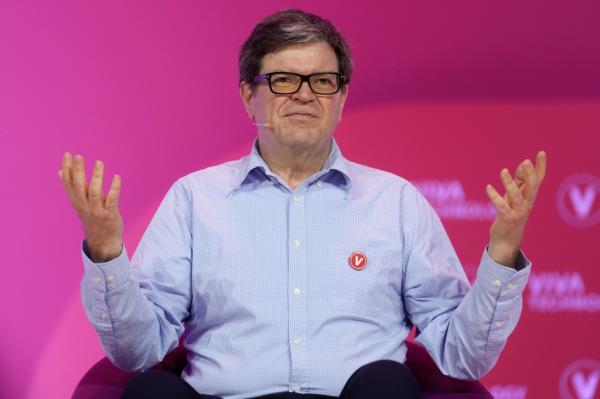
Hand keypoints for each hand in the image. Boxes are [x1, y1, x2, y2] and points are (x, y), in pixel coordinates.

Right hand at [58, 153, 123, 261]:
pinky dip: (114, 188)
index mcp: (76, 201)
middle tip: (78, 156)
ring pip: (93, 192)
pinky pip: (111, 200)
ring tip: (98, 163)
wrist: (102, 242)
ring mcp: (96, 211)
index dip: (67, 169)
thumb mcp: (79, 203)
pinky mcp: (109, 214)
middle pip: (78, 186)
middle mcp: (84, 206)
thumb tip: (59, 171)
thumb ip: (72, 187)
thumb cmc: (92, 218)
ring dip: (96, 177)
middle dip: (77, 171)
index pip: (68, 184)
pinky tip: (116, 177)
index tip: (67, 154)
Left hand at [485, 151, 546, 266]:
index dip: (541, 166)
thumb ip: (520, 181)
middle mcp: (527, 203)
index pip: (539, 179)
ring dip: (510, 183)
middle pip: (532, 187)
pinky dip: (495, 196)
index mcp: (530, 196)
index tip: (541, 152)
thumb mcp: (516, 197)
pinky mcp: (507, 218)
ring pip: (516, 196)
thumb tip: (523, 164)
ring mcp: (518, 211)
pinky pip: (501, 206)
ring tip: (503, 171)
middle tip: (526, 161)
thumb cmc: (511, 214)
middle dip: (529, 174)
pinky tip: (488, 187)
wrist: (507, 239)